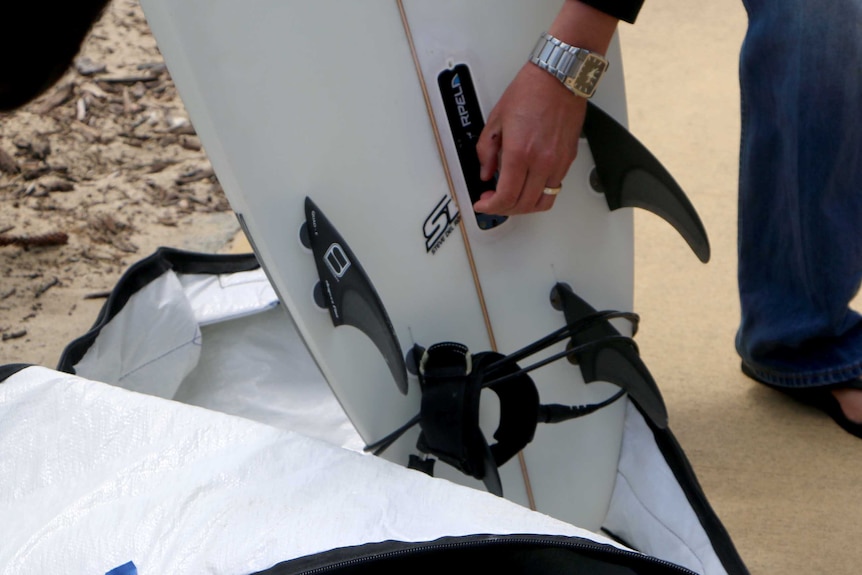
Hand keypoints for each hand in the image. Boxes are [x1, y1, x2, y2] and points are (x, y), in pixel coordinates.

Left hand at [474, 63, 585, 214]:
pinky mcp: (568, 159)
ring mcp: (558, 162)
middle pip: (523, 204)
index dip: (491, 207)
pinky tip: (528, 186)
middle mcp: (542, 162)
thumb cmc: (531, 91)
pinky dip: (539, 194)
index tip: (483, 204)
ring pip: (542, 202)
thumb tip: (486, 172)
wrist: (560, 78)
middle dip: (504, 209)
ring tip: (511, 198)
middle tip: (493, 201)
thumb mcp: (496, 120)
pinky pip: (554, 188)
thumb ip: (487, 151)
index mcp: (520, 153)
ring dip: (524, 206)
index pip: (506, 196)